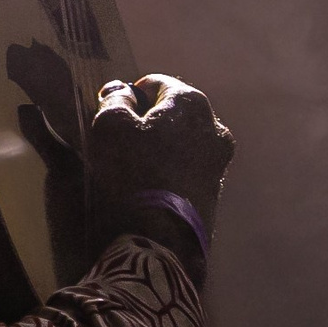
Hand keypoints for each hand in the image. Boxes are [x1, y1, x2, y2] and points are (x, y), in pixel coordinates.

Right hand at [12, 47, 231, 285]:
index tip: (110, 118)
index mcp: (191, 101)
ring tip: (131, 169)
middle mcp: (214, 126)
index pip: (153, 84)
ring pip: (179, 141)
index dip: (127, 97)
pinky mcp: (215, 190)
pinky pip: (185, 167)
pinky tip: (147, 187)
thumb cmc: (131, 174)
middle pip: (170, 112)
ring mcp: (219, 160)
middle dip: (146, 122)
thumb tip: (121, 91)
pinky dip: (167, 170)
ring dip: (157, 147)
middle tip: (119, 143)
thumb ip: (114, 100)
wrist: (159, 242)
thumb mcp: (108, 126)